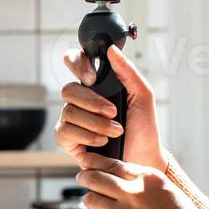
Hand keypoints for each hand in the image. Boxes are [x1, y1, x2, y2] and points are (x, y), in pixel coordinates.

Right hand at [55, 44, 164, 168]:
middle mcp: (80, 100)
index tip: (93, 77)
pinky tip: (102, 142)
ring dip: (95, 123)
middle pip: (68, 89)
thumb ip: (128, 72)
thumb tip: (112, 49)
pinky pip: (65, 131)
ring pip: (68, 111)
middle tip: (113, 112)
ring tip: (115, 131)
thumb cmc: (143, 127)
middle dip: (92, 102)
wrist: (143, 158)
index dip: (77, 64)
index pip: (75, 62)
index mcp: (96, 84)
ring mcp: (72, 119)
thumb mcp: (143, 96)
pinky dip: (86, 136)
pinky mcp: (67, 139)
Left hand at [74, 152, 203, 208]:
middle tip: (82, 178)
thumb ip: (141, 180)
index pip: (112, 163)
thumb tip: (114, 173)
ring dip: (89, 199)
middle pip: (95, 178)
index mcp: (148, 178)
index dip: (94, 161)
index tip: (86, 161)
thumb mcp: (165, 190)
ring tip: (93, 201)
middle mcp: (134, 193)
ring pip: (91, 199)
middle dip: (85, 177)